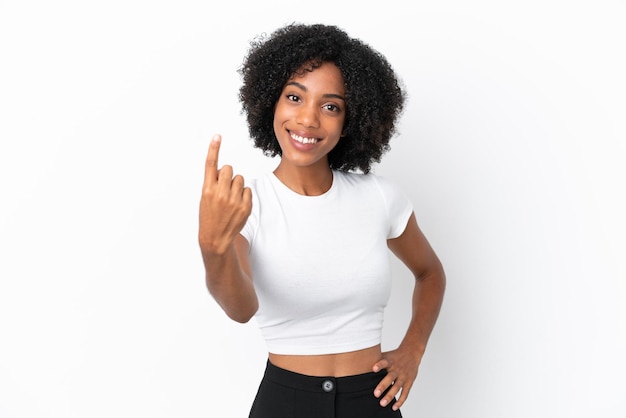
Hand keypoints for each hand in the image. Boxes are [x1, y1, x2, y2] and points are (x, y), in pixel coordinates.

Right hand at [198, 134, 251, 254]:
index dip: (214, 149)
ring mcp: (233, 200)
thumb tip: (226, 170)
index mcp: (207, 189)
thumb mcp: (205, 198)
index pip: (211, 165)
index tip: (217, 136)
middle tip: (223, 187)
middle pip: (228, 168)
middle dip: (227, 174)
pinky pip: (248, 190)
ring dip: (236, 185)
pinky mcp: (245, 206)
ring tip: (230, 198)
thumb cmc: (209, 215)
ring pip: (240, 178)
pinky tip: (237, 205)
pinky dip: (244, 195)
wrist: (216, 238)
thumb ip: (214, 183)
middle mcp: (220, 193)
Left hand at [372, 346, 421, 410]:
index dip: (379, 365)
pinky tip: (394, 407)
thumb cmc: (394, 356)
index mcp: (390, 361)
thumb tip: (359, 363)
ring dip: (390, 396)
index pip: (384, 362)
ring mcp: (403, 376)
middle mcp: (396, 369)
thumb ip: (375, 359)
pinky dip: (400, 401)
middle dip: (383, 386)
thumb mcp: (386, 355)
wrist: (412, 352)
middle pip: (390, 378)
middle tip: (375, 394)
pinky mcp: (409, 382)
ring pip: (397, 387)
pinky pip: (405, 393)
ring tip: (382, 403)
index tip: (373, 369)